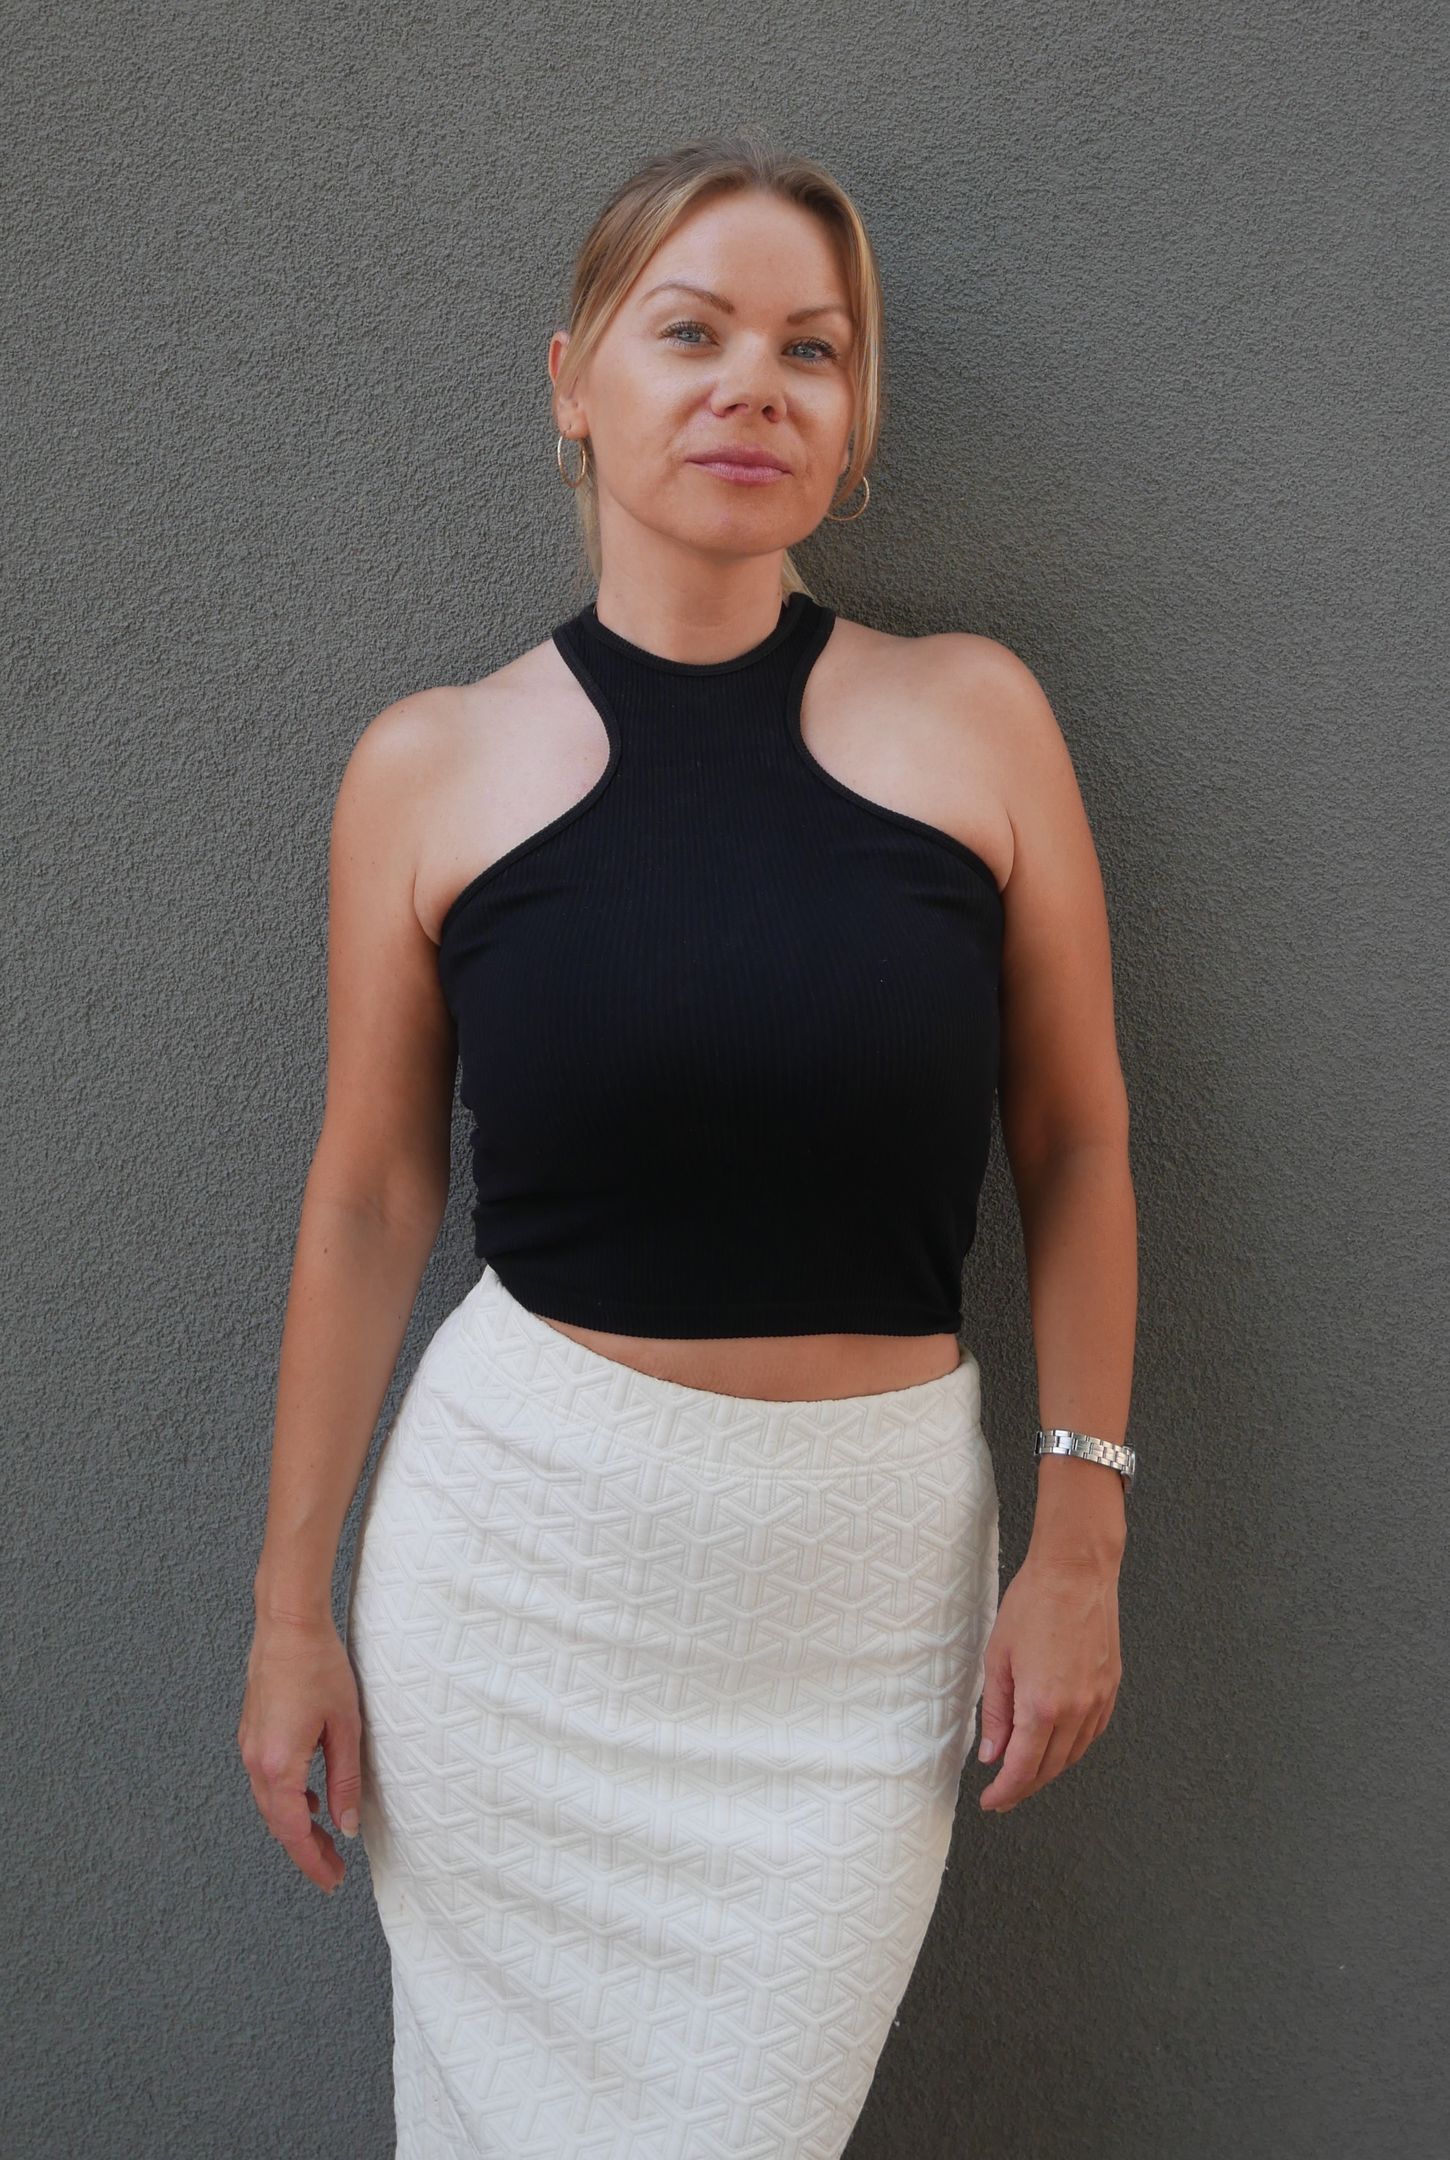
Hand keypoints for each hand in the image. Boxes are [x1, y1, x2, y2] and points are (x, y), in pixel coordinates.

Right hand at [237, 1612, 363, 1893]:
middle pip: (278, 1824)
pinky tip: (309, 1800)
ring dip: (295, 1826)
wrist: (288, 1624)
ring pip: (270, 1803)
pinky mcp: (251, 1733)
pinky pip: (267, 1780)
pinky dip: (286, 1800)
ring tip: (324, 1842)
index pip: (293, 1832)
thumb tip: (347, 1826)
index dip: (312, 1861)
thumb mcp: (345, 1727)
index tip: (331, 1882)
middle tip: (333, 1872)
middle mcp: (256, 1761)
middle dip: (304, 1851)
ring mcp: (249, 1746)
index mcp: (279, 1764)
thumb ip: (345, 1780)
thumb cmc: (320, 1667)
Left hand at [976, 1548, 1121, 1811]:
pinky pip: (1091, 1733)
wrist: (1076, 1572)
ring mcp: (1098, 1701)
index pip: (1022, 1768)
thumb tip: (992, 1753)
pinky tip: (1056, 1744)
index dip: (1005, 1792)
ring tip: (1025, 1772)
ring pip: (1073, 1755)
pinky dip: (1072, 1748)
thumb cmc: (1032, 1605)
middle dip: (1024, 1786)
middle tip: (1003, 1794)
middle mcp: (1076, 1711)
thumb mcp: (998, 1658)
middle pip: (1049, 1768)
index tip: (991, 1802)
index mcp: (1042, 1706)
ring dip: (1048, 1770)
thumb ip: (995, 1712)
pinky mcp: (1111, 1688)